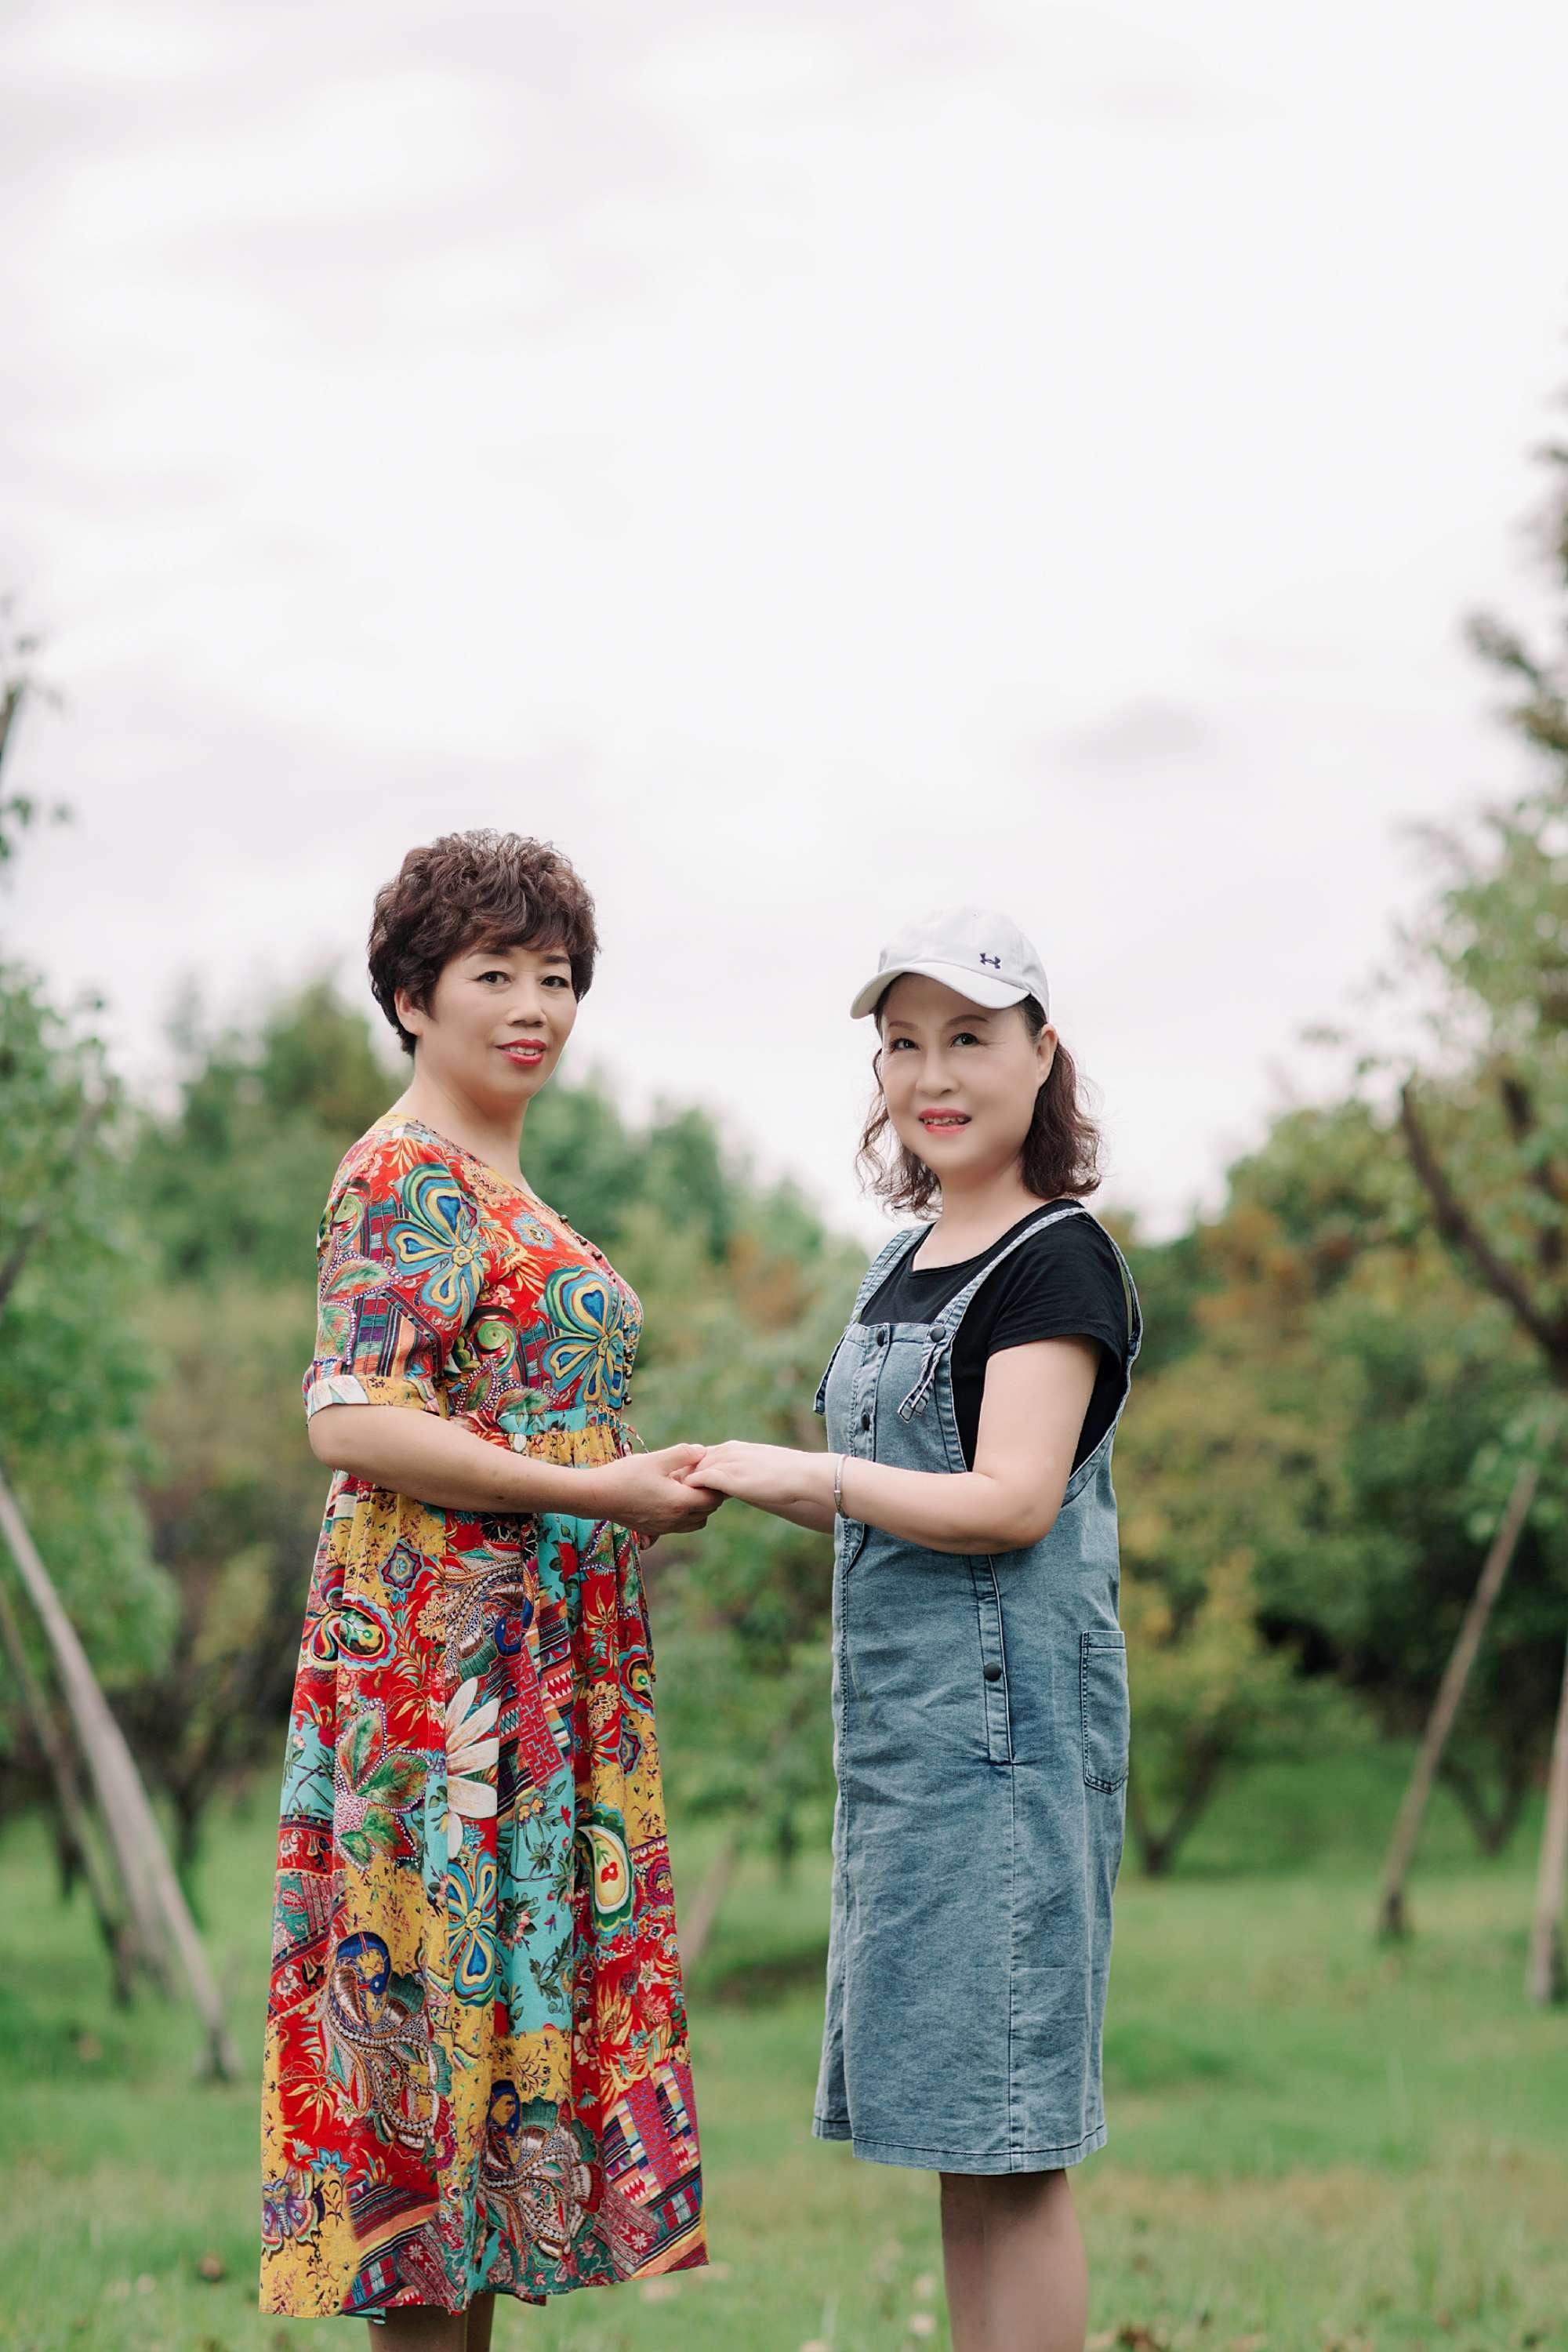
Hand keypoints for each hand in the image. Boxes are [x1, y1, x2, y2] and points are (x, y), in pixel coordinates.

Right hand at [599, 1445, 724, 1538]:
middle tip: (697, 1477)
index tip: (707, 1470)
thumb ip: (682, 1454)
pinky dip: (682, 1515)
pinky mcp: (653, 1531)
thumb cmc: (625, 1476)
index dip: (715, 1484)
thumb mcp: (655, 1459)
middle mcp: (675, 1520)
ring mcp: (663, 1529)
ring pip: (694, 1522)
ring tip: (683, 1488)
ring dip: (696, 1507)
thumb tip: (702, 1451)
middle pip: (707, 1512)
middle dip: (707, 1495)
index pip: (713, 1499)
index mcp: (679, 1502)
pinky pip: (678, 1527)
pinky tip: (668, 1498)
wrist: (596, 1496)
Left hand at [684, 1442, 818, 1514]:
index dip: (693, 1467)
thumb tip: (743, 1483)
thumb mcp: (761, 1468)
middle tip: (669, 1488)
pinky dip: (690, 1488)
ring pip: (693, 1469)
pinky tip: (684, 1499)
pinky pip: (699, 1480)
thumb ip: (746, 1472)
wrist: (800, 1474)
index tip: (683, 1479)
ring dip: (682, 1482)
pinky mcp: (726, 1477)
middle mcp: (727, 1451)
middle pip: (693, 1460)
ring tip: (671, 1496)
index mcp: (735, 1447)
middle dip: (681, 1473)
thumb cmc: (788, 1474)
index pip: (704, 1454)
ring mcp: (726, 1463)